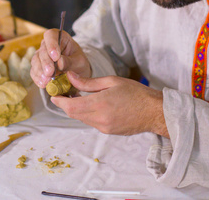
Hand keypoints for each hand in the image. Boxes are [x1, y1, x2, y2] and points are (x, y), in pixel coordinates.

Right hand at [30, 29, 91, 87]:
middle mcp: (48, 45)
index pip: (51, 35)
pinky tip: (42, 84)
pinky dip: (37, 78)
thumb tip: (60, 62)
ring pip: (36, 61)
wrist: (76, 73)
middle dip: (46, 62)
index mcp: (60, 38)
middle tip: (50, 72)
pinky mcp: (37, 66)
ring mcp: (41, 55)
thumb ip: (70, 61)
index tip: (56, 57)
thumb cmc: (78, 63)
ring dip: (40, 71)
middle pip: (42, 50)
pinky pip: (34, 71)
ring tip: (47, 81)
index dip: (51, 45)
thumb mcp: (79, 62)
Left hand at [51, 72, 168, 136]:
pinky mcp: (108, 131)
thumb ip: (88, 82)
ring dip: (77, 109)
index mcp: (100, 104)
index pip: (70, 106)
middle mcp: (99, 119)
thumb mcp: (112, 81)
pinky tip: (92, 104)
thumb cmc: (136, 93)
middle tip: (64, 92)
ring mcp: (103, 128)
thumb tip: (70, 77)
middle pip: (73, 114)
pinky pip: (91, 122)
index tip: (54, 94)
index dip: (59, 101)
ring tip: (78, 96)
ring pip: (82, 118)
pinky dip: (87, 113)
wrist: (154, 112)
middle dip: (66, 104)